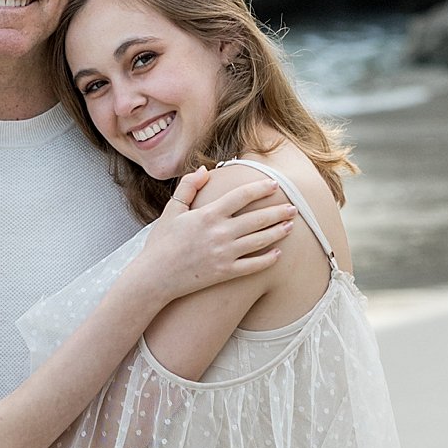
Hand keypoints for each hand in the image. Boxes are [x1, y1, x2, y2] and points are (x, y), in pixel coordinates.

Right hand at [143, 169, 295, 294]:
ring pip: (260, 241)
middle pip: (257, 218)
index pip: (241, 196)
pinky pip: (253, 266)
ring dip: (278, 232)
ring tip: (291, 226)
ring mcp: (224, 254)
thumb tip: (205, 170)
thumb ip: (188, 187)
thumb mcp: (172, 210)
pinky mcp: (225, 273)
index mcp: (208, 215)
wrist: (154, 277)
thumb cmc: (161, 243)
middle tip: (293, 206)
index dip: (260, 188)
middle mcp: (220, 233)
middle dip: (278, 211)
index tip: (274, 184)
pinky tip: (278, 254)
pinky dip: (268, 260)